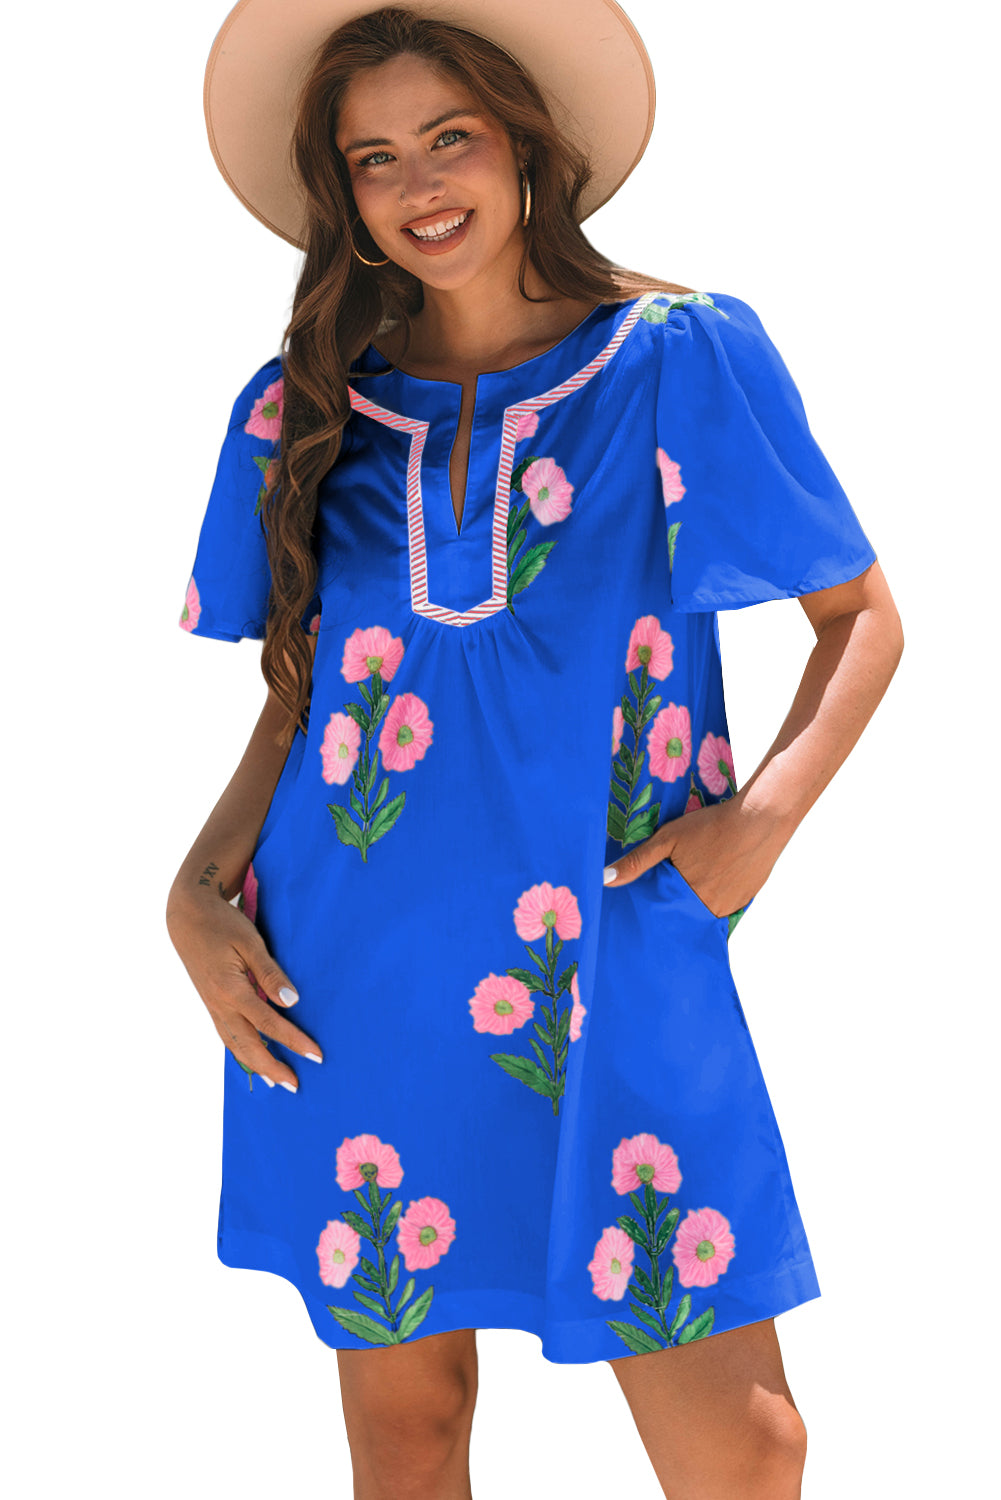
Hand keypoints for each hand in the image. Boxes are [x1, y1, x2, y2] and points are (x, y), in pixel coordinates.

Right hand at [166, 886, 322, 1090]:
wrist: (186, 916)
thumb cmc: (222, 924)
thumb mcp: (250, 942)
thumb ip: (270, 973)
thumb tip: (292, 1002)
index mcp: (231, 990)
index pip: (269, 1024)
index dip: (294, 1042)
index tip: (316, 1055)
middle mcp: (219, 1005)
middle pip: (248, 1046)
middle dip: (273, 1068)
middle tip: (296, 1085)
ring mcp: (212, 1006)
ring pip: (234, 1045)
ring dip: (256, 1065)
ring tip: (277, 1081)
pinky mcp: (211, 1003)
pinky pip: (226, 1035)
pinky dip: (240, 1051)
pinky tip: (251, 1058)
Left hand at [603, 798, 778, 918]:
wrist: (761, 817)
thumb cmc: (712, 826)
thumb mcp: (669, 838)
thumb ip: (638, 862)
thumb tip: (604, 880)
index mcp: (690, 900)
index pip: (665, 919)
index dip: (655, 913)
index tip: (642, 912)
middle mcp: (712, 910)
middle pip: (685, 917)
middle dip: (674, 909)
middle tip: (666, 893)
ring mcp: (732, 905)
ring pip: (705, 912)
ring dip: (695, 903)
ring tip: (690, 883)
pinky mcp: (747, 897)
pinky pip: (725, 905)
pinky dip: (715, 897)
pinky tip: (713, 877)